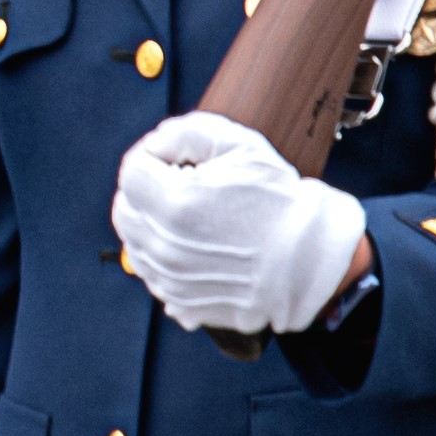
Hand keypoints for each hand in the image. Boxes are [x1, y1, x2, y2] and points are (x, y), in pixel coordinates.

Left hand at [110, 111, 369, 338]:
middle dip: (145, 192)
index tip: (177, 161)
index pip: (132, 172)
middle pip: (125, 211)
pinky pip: (154, 276)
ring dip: (153, 226)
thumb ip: (186, 132)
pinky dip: (166, 259)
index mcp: (177, 204)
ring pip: (136, 245)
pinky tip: (199, 248)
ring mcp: (172, 280)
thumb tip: (155, 144)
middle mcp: (166, 247)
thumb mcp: (239, 144)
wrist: (311, 258)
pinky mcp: (182, 303)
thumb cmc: (279, 200)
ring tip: (195, 218)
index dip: (152, 158)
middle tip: (181, 185)